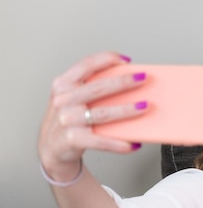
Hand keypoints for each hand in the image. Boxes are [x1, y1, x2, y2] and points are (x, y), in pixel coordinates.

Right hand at [38, 51, 146, 180]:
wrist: (51, 148)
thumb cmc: (68, 119)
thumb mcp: (72, 98)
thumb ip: (91, 88)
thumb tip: (128, 83)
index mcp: (63, 84)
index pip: (86, 65)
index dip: (107, 59)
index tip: (127, 60)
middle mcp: (63, 100)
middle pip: (99, 88)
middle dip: (124, 81)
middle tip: (143, 78)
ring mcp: (68, 120)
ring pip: (103, 113)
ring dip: (127, 110)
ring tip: (145, 107)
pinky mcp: (73, 140)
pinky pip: (102, 141)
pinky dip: (120, 143)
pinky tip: (134, 143)